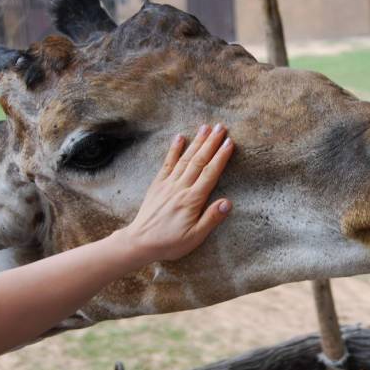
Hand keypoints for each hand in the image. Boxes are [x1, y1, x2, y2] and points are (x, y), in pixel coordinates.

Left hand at [119, 124, 233, 263]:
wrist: (140, 242)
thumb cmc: (170, 243)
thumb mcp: (195, 237)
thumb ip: (211, 218)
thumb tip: (227, 202)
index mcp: (192, 200)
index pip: (210, 173)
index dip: (221, 157)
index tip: (229, 143)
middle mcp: (180, 188)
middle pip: (199, 161)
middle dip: (211, 142)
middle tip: (221, 127)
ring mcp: (168, 184)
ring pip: (185, 159)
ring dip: (196, 142)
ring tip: (206, 127)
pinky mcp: (158, 185)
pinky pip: (167, 164)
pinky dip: (174, 149)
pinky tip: (180, 137)